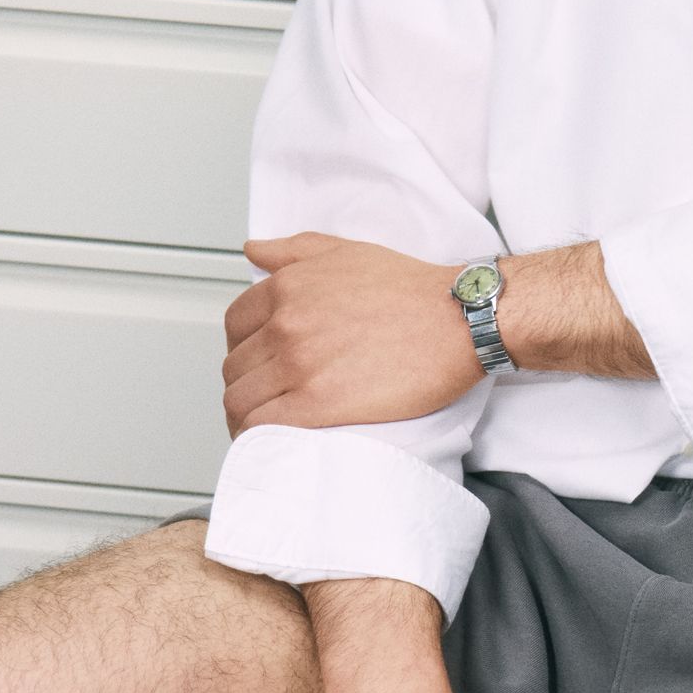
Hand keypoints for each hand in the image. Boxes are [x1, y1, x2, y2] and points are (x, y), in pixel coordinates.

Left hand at [223, 236, 477, 434]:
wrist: (458, 321)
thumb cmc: (412, 290)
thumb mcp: (347, 252)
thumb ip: (293, 251)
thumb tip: (253, 251)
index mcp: (287, 288)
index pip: (235, 325)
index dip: (241, 348)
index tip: (258, 362)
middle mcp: (286, 325)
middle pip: (235, 366)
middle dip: (246, 384)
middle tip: (266, 397)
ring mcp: (299, 366)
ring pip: (241, 400)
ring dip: (244, 416)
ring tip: (262, 425)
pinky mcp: (318, 405)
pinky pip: (262, 427)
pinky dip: (256, 438)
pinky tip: (269, 442)